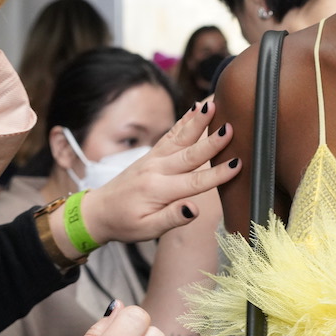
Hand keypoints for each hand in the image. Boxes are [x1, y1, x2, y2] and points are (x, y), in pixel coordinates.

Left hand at [79, 99, 240, 244]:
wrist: (98, 211)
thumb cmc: (125, 224)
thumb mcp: (147, 230)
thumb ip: (172, 218)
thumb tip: (194, 208)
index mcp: (158, 190)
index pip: (194, 182)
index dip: (217, 174)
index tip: (237, 164)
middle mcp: (156, 170)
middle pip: (189, 154)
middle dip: (212, 141)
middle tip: (230, 127)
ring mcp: (154, 159)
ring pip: (180, 137)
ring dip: (197, 121)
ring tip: (212, 104)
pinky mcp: (152, 154)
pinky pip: (171, 134)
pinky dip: (184, 120)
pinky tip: (196, 108)